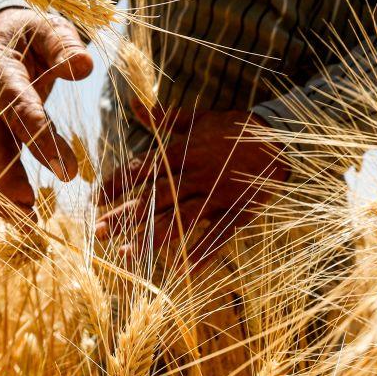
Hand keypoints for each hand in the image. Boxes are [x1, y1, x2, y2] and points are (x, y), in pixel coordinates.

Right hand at [0, 8, 92, 214]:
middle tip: (31, 209)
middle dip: (7, 179)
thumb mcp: (50, 27)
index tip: (65, 168)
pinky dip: (2, 197)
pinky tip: (23, 221)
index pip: (17, 106)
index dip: (39, 137)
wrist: (3, 33)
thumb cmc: (33, 31)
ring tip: (28, 229)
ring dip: (1, 198)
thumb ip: (65, 46)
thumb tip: (84, 66)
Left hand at [95, 106, 288, 262]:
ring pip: (179, 220)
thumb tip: (136, 105)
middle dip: (124, 217)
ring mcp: (217, 195)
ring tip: (127, 256)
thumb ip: (166, 119)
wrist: (280, 137)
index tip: (96, 200)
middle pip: (154, 199)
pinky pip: (218, 235)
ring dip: (151, 239)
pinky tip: (182, 270)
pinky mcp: (238, 210)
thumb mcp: (200, 118)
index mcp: (183, 151)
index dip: (117, 185)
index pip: (142, 170)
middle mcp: (195, 174)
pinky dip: (201, 253)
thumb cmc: (235, 128)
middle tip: (99, 233)